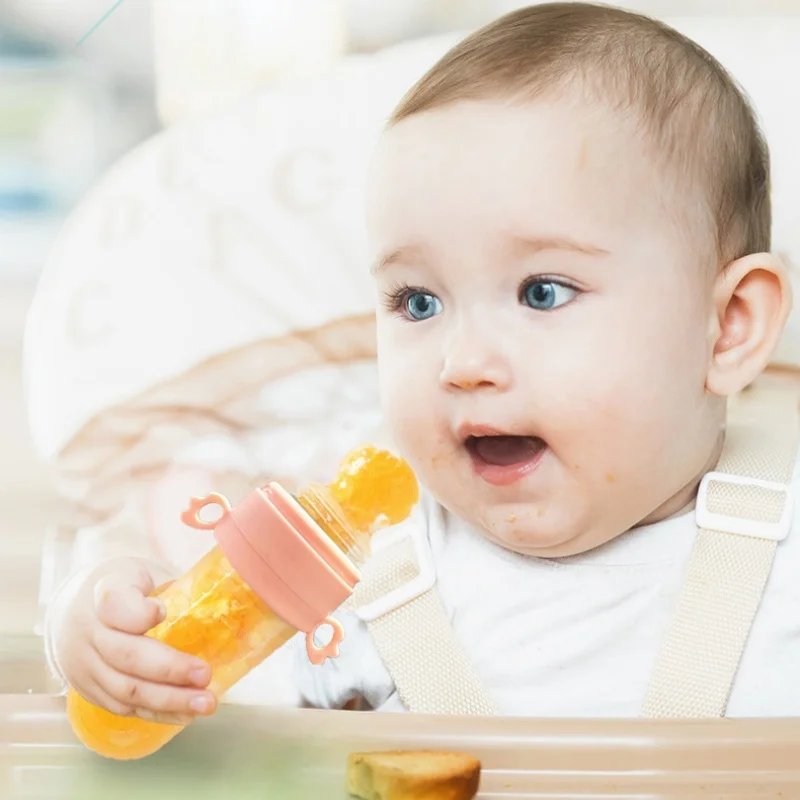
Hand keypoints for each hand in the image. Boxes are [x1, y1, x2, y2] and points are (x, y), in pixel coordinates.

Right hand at [51, 558, 216, 724]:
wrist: (74, 607)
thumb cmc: (125, 587)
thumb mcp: (144, 572)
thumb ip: (170, 586)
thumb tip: (216, 609)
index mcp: (104, 591)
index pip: (115, 603)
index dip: (138, 613)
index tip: (162, 612)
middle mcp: (87, 630)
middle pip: (126, 655)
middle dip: (169, 669)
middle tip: (205, 675)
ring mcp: (83, 664)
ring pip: (125, 689)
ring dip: (168, 701)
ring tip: (205, 703)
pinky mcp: (88, 689)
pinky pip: (122, 707)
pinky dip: (156, 713)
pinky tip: (185, 715)